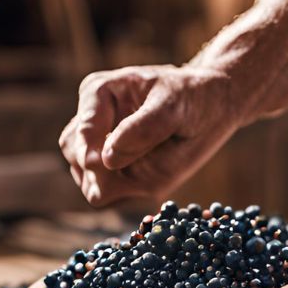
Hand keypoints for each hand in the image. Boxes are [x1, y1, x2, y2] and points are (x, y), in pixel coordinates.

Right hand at [58, 64, 241, 206]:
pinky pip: (106, 194)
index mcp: (98, 94)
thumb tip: (107, 159)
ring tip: (148, 169)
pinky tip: (147, 177)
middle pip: (76, 156)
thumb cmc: (192, 98)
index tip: (99, 162)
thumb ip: (142, 130)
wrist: (212, 107)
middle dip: (101, 170)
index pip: (81, 130)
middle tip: (133, 172)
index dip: (88, 148)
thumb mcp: (174, 106)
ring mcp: (101, 148)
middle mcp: (93, 121)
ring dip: (113, 184)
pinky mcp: (116, 173)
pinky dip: (124, 192)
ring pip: (87, 180)